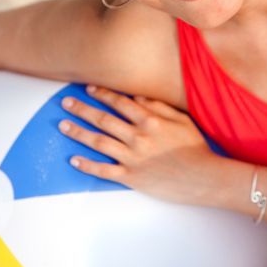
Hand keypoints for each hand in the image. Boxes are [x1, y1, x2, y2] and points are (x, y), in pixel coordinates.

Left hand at [59, 86, 217, 204]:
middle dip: (82, 109)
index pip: (120, 102)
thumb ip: (158, 106)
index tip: (88, 88)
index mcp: (150, 120)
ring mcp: (133, 158)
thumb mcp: (182, 119)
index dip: (102, 94)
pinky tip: (73, 160)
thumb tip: (137, 96)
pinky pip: (104, 170)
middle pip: (103, 119)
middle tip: (66, 103)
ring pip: (99, 142)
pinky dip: (87, 165)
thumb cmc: (195, 148)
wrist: (204, 178)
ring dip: (78, 132)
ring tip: (63, 125)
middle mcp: (138, 137)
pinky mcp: (132, 177)